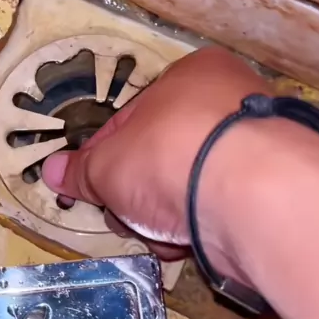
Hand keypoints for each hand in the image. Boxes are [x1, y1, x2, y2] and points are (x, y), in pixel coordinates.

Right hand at [42, 46, 272, 274]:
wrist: (247, 196)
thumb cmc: (169, 155)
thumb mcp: (107, 164)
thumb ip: (81, 171)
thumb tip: (54, 172)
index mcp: (190, 77)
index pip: (132, 117)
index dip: (104, 155)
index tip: (90, 184)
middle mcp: (227, 105)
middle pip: (160, 157)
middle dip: (135, 194)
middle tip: (124, 213)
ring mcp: (249, 150)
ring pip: (184, 190)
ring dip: (161, 218)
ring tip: (156, 231)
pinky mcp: (264, 193)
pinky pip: (212, 212)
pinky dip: (193, 230)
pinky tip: (183, 240)